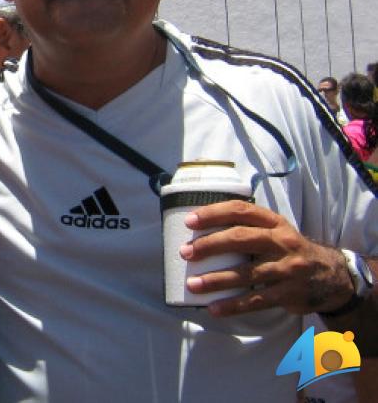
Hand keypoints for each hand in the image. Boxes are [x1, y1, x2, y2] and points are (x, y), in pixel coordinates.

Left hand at [179, 199, 352, 316]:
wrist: (333, 277)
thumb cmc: (290, 251)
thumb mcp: (277, 231)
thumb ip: (249, 228)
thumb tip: (201, 232)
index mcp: (275, 223)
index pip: (241, 210)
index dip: (214, 213)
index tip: (190, 221)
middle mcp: (282, 242)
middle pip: (241, 239)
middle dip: (210, 245)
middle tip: (186, 253)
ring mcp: (287, 268)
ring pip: (246, 274)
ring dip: (215, 280)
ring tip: (192, 284)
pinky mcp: (289, 293)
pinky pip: (256, 300)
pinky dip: (233, 306)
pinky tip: (213, 308)